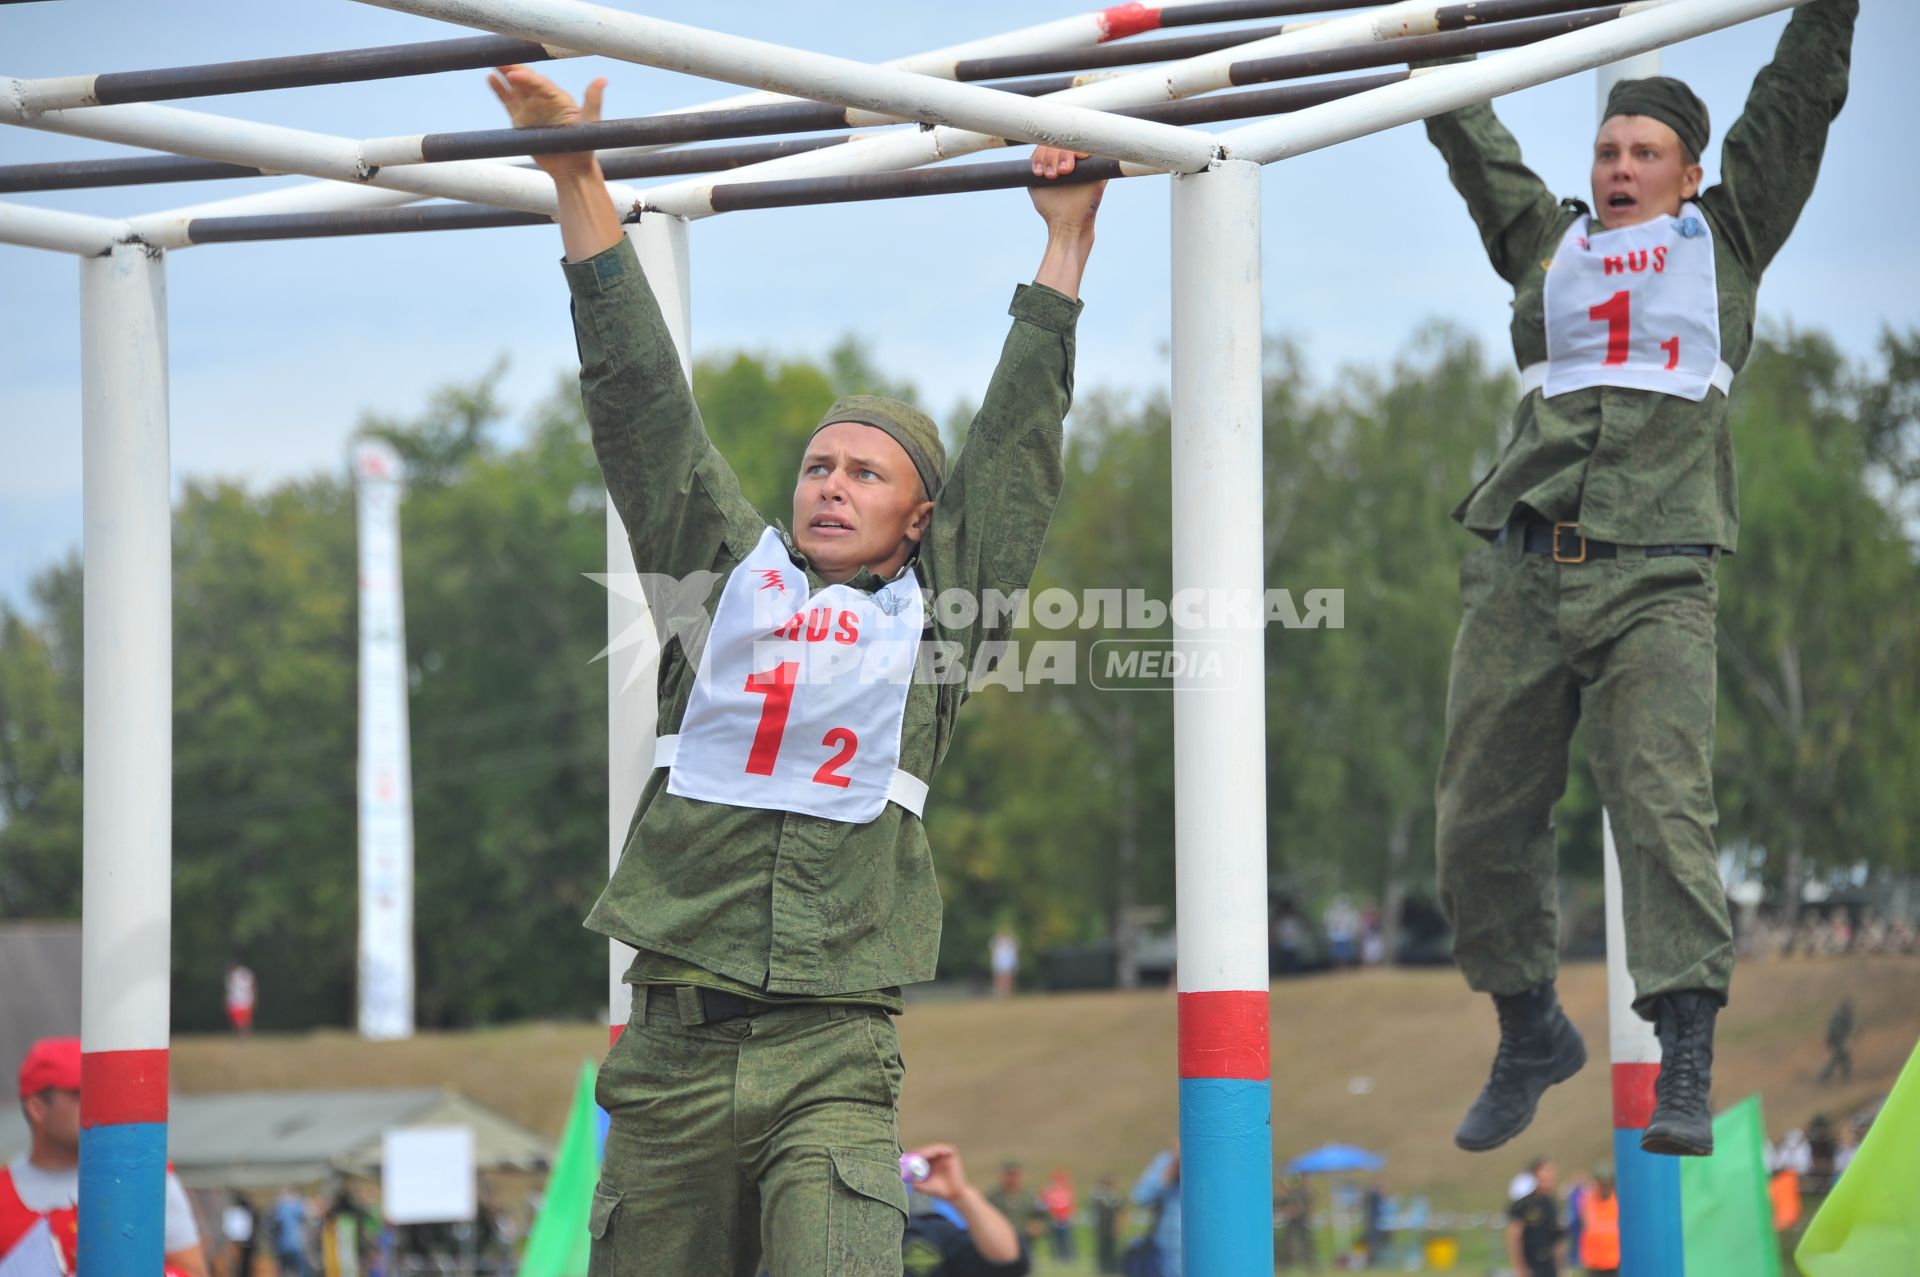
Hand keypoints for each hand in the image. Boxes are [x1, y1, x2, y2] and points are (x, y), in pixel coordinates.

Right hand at [486, 64, 606, 177]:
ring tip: (492, 61)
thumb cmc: (584, 145)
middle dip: (513, 69)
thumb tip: (602, 79)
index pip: (540, 84)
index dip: (528, 78)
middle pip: (526, 80)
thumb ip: (593, 100)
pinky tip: (491, 79)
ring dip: (504, 75)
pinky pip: (508, 102)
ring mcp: (531, 109)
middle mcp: (544, 100)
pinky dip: (500, 90)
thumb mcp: (590, 122)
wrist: (572, 169)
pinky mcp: (521, 120)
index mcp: (558, 98)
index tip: (515, 75)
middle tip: (500, 59)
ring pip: (515, 88)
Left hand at [908, 1143, 969, 1201]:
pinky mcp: (951, 1153)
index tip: (903, 1159)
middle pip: (924, 1150)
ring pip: (931, 1149)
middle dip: (916, 1152)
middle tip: (908, 1156)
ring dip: (924, 1151)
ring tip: (917, 1156)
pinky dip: (933, 1151)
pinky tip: (926, 1155)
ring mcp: (944, 1154)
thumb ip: (913, 1180)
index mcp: (930, 1163)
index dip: (911, 1156)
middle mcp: (937, 1157)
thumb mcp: (921, 1186)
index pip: (919, 1156)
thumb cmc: (937, 1190)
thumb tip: (901, 1175)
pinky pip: (941, 1148)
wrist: (952, 1195)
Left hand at [1028, 146, 1102, 298]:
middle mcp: (1072, 158)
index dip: (1041, 153)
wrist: (1067, 224)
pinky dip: (1081, 151)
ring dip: (1063, 154)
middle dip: (1051, 155)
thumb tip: (1034, 152)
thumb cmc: (1051, 206)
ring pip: (1075, 142)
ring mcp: (1086, 161)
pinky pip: (1093, 150)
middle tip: (1050, 174)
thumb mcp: (1035, 184)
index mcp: (1057, 159)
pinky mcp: (1098, 167)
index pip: (1049, 144)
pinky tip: (1073, 164)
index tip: (1037, 171)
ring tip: (1059, 173)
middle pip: (1060, 140)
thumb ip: (1034, 166)